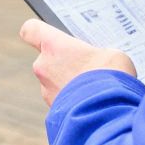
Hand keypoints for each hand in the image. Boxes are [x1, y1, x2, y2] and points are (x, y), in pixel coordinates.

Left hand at [18, 19, 136, 106]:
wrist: (109, 114)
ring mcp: (47, 91)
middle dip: (64, 63)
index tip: (48, 34)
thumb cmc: (109, 77)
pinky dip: (74, 103)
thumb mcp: (112, 55)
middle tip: (87, 67)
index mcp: (54, 46)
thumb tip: (100, 64)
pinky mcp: (53, 112)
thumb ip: (97, 54)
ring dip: (69, 85)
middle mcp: (44, 67)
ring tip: (94, 88)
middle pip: (47, 59)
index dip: (38, 31)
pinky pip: (63, 103)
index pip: (31, 30)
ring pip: (55, 83)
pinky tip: (93, 104)